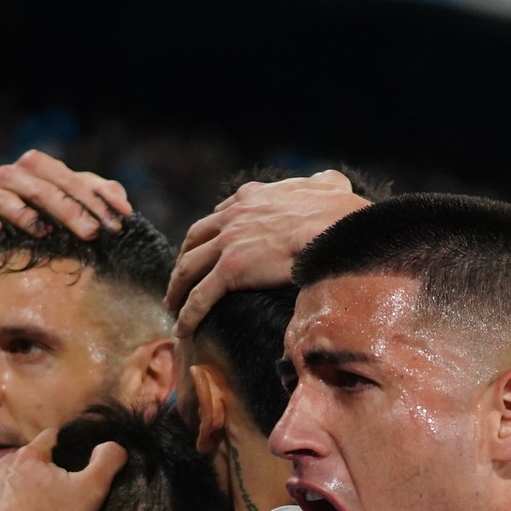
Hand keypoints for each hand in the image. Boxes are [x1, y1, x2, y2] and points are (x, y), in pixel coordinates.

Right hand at [0, 150, 131, 241]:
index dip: (93, 201)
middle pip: (39, 189)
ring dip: (24, 214)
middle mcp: (11, 174)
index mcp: (37, 165)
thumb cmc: (52, 212)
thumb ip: (101, 196)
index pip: (67, 179)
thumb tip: (123, 206)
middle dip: (68, 211)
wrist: (10, 233)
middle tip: (91, 234)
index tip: (116, 224)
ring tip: (45, 231)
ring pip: (3, 198)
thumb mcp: (80, 200)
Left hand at [0, 429, 126, 510]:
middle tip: (45, 498)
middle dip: (30, 475)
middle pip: (18, 464)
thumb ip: (106, 462)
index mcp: (27, 459)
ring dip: (5, 496)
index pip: (48, 440)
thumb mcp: (91, 492)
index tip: (66, 460)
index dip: (60, 448)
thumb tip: (114, 444)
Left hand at [165, 171, 368, 336]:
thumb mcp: (327, 184)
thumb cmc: (338, 210)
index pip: (219, 214)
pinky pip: (201, 296)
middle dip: (183, 260)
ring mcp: (229, 243)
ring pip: (189, 268)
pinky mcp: (232, 270)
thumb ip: (322, 182)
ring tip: (172, 307)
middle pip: (194, 239)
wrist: (336, 227)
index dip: (208, 234)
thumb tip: (331, 181)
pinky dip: (187, 314)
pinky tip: (182, 329)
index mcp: (251, 197)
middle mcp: (232, 217)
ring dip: (176, 289)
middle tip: (179, 280)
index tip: (204, 248)